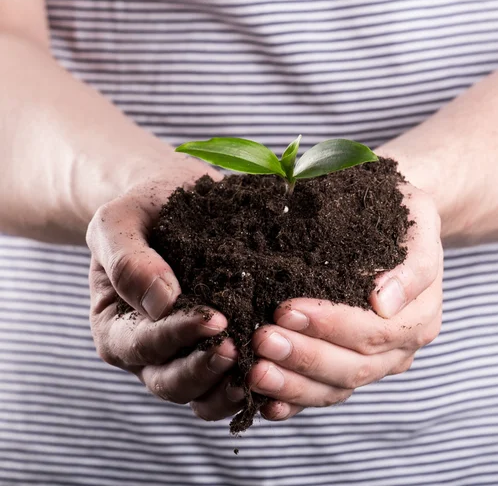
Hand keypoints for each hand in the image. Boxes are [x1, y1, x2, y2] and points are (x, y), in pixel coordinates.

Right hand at [86, 160, 246, 419]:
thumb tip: (161, 303)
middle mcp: (150, 354)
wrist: (179, 202)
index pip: (144, 344)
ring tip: (261, 370)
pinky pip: (233, 383)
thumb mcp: (120, 222)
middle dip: (205, 370)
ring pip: (204, 395)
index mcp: (117, 328)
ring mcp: (186, 357)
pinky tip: (280, 372)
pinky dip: (254, 385)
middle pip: (172, 383)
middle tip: (238, 349)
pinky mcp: (220, 351)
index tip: (214, 318)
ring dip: (230, 389)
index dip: (178, 335)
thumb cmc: (145, 210)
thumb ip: (128, 260)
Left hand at [248, 182, 442, 419]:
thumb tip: (384, 302)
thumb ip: (414, 263)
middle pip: (354, 366)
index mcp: (420, 314)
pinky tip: (267, 404)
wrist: (400, 226)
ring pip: (339, 387)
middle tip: (261, 340)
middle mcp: (401, 346)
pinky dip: (297, 401)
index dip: (329, 325)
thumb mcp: (419, 218)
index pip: (374, 330)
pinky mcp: (353, 369)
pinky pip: (326, 394)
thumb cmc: (404, 216)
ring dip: (295, 384)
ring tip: (255, 372)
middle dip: (304, 356)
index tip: (285, 309)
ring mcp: (378, 362)